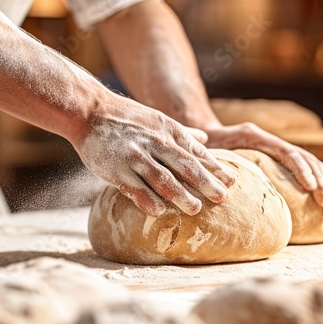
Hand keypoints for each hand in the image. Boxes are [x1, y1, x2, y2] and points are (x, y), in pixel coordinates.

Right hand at [72, 96, 237, 216]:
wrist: (90, 111)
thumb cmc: (126, 117)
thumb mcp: (158, 119)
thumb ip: (182, 133)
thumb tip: (207, 140)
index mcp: (168, 131)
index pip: (197, 153)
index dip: (215, 168)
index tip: (232, 182)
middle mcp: (155, 142)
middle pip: (186, 166)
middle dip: (206, 183)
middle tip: (222, 198)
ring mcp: (135, 156)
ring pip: (163, 179)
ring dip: (181, 195)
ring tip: (196, 209)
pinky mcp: (116, 169)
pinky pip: (135, 188)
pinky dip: (148, 200)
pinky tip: (159, 212)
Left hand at [202, 122, 322, 207]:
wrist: (202, 131)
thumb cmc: (201, 144)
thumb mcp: (205, 149)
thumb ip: (214, 161)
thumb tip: (224, 182)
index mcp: (256, 136)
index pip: (287, 153)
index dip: (302, 170)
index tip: (313, 189)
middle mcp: (270, 141)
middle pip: (304, 159)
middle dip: (321, 181)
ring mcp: (276, 150)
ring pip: (309, 164)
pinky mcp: (278, 160)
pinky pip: (304, 171)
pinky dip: (319, 184)